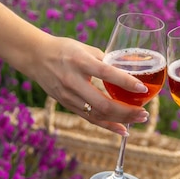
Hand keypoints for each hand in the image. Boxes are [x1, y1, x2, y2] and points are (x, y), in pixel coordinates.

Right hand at [22, 35, 150, 135]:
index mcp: (80, 62)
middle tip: (144, 112)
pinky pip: (90, 119)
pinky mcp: (67, 105)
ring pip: (98, 115)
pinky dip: (108, 125)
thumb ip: (105, 60)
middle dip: (127, 111)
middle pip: (103, 103)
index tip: (143, 88)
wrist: (35, 57)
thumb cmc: (64, 49)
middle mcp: (73, 82)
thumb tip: (128, 70)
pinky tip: (123, 130)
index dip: (126, 82)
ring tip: (139, 119)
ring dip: (121, 120)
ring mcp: (69, 96)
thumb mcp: (85, 48)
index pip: (106, 74)